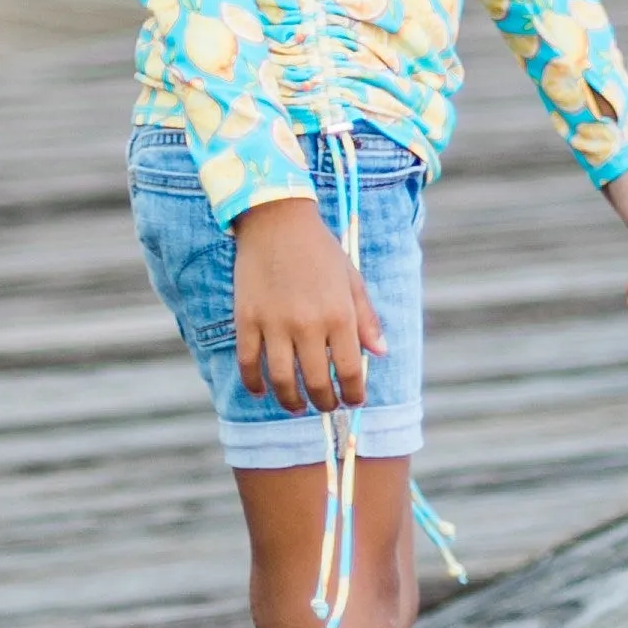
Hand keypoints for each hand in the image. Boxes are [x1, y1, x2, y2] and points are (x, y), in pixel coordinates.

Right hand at [233, 195, 384, 411]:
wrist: (277, 221)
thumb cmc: (320, 249)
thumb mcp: (352, 279)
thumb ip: (366, 319)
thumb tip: (380, 353)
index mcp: (339, 315)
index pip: (349, 371)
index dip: (353, 393)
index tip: (353, 401)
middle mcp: (308, 325)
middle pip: (316, 382)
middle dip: (324, 403)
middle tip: (326, 407)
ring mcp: (274, 324)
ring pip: (282, 380)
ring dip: (291, 401)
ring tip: (297, 406)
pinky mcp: (247, 320)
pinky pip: (248, 363)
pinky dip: (254, 383)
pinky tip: (262, 392)